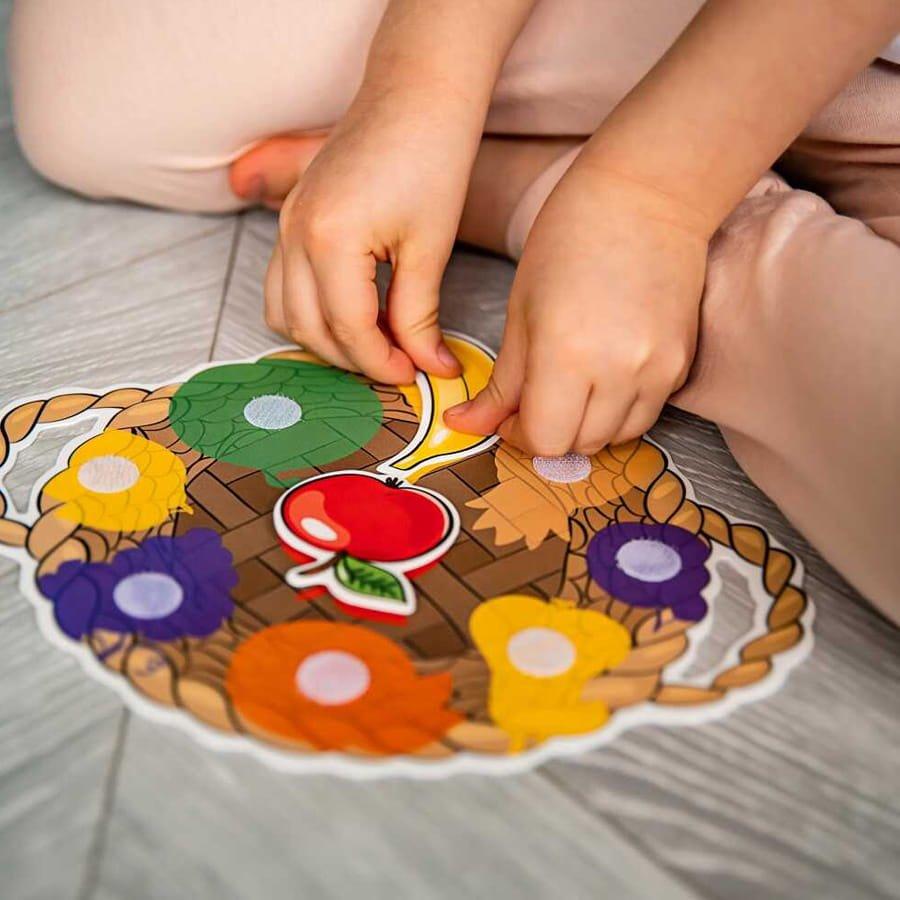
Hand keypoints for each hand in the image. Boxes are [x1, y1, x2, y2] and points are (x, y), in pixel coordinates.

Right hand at [265, 87, 477, 383]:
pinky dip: (310, 311)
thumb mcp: (430, 248)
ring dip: (326, 340)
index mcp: (329, 241)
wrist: (415, 96)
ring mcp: (285, 225)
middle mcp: (294, 235)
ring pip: (284, 313)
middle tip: (398, 365)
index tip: (415, 376)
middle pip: (310, 330)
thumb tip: (430, 367)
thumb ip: (420, 316)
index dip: (382, 364)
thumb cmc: (431, 159)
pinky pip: (281, 285)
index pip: (349, 331)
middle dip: (354, 359)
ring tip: (375, 343)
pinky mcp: (291, 219)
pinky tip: (352, 313)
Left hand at [446, 166, 708, 454]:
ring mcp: (657, 370)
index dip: (519, 435)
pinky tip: (605, 375)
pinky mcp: (681, 364)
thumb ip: (500, 382)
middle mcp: (617, 371)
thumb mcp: (519, 312)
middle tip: (535, 401)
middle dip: (550, 433)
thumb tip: (468, 424)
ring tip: (571, 388)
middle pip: (579, 445)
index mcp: (565, 354)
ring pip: (615, 438)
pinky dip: (618, 411)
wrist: (646, 196)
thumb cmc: (568, 240)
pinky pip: (644, 414)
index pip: (544, 440)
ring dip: (586, 427)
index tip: (510, 416)